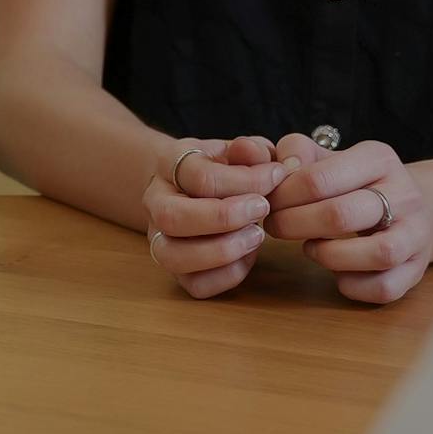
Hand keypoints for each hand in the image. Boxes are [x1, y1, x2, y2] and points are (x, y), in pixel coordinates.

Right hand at [143, 136, 285, 298]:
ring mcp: (160, 239)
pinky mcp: (176, 270)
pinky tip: (248, 255)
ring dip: (222, 251)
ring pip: (173, 256)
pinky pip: (195, 285)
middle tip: (262, 208)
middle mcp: (155, 203)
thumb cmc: (222, 167)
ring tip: (257, 236)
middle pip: (172, 218)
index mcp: (168, 165)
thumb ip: (251, 150)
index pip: (198, 176)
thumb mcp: (236, 148)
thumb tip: (260, 156)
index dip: (244, 179)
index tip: (277, 175)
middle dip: (224, 217)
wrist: (190, 184)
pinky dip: (227, 275)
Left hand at [266, 134, 432, 304]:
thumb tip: (276, 166)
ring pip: (377, 253)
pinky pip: (385, 287)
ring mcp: (416, 233)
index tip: (268, 203)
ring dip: (329, 257)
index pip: (318, 179)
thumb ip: (296, 154)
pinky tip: (336, 273)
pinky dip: (354, 286)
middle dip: (294, 225)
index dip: (282, 197)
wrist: (412, 205)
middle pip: (341, 215)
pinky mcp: (417, 269)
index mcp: (378, 159)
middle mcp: (405, 194)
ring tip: (309, 248)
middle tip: (274, 227)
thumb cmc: (355, 183)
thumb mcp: (329, 157)